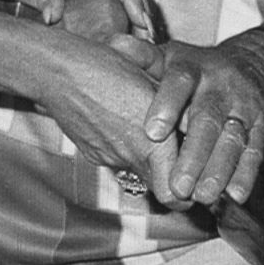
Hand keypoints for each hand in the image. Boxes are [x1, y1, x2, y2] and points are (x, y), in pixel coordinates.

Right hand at [40, 37, 184, 208]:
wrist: (62, 72)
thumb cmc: (109, 68)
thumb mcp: (155, 83)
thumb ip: (179, 111)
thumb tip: (202, 127)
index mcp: (152, 143)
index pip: (176, 196)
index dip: (188, 195)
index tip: (197, 182)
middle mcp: (130, 157)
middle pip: (160, 191)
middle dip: (173, 182)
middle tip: (183, 164)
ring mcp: (109, 158)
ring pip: (139, 174)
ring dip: (149, 163)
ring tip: (152, 136)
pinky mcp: (93, 154)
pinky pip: (117, 160)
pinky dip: (126, 150)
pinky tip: (123, 124)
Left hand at [112, 36, 263, 206]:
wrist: (253, 67)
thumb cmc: (198, 70)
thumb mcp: (172, 57)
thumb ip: (144, 57)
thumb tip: (115, 45)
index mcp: (192, 67)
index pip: (180, 81)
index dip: (167, 105)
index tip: (152, 132)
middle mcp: (220, 85)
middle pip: (208, 119)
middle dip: (194, 154)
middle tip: (178, 185)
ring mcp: (243, 106)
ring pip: (232, 139)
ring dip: (219, 169)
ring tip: (203, 196)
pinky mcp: (261, 127)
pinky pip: (254, 151)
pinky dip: (246, 174)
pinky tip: (235, 196)